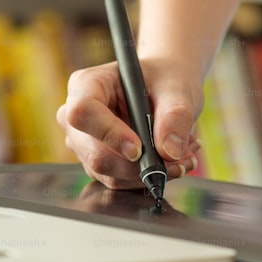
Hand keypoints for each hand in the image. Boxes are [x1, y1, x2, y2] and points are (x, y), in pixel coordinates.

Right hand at [56, 58, 201, 189]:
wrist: (166, 90)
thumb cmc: (164, 79)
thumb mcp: (177, 88)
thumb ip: (176, 116)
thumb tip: (170, 151)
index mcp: (86, 85)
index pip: (83, 113)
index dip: (109, 134)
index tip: (139, 148)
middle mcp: (77, 118)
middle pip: (95, 153)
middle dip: (140, 164)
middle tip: (180, 158)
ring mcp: (84, 145)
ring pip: (110, 174)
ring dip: (151, 172)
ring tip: (184, 155)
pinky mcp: (99, 165)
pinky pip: (121, 182)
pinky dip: (150, 177)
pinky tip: (172, 162)